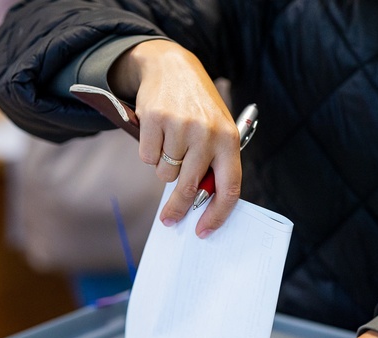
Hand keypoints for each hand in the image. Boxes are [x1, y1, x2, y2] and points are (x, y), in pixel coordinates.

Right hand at [109, 40, 240, 238]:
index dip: (217, 215)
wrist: (172, 66)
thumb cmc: (199, 107)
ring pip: (165, 174)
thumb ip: (214, 164)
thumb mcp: (217, 131)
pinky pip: (147, 158)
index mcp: (229, 140)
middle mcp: (207, 133)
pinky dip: (149, 153)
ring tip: (171, 145)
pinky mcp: (154, 119)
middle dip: (178, 208)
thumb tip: (201, 204)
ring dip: (165, 168)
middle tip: (170, 219)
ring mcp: (180, 126)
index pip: (229, 188)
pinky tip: (158, 134)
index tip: (203, 231)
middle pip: (189, 187)